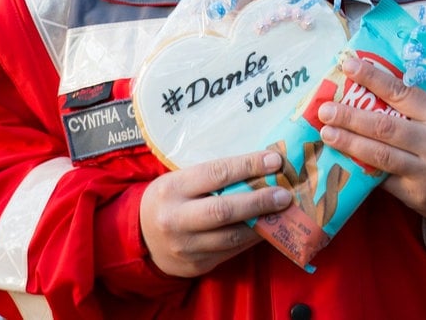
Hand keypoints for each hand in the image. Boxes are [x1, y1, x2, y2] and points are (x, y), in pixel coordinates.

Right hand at [139, 150, 293, 277]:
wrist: (141, 239)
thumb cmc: (168, 200)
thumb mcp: (180, 180)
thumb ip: (213, 177)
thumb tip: (260, 167)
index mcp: (172, 189)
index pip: (216, 173)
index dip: (248, 166)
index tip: (274, 160)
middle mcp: (176, 218)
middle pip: (224, 210)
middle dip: (259, 201)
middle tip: (284, 194)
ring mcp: (186, 246)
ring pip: (231, 236)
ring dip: (262, 223)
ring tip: (283, 212)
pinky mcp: (197, 265)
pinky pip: (231, 252)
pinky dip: (252, 239)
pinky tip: (267, 228)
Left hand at [316, 56, 425, 223]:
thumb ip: (415, 108)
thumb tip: (371, 89)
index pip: (402, 93)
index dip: (372, 78)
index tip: (347, 64)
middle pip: (385, 127)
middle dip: (350, 116)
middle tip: (325, 109)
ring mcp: (425, 172)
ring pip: (380, 156)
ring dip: (349, 143)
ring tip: (327, 134)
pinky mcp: (417, 195)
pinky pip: (384, 181)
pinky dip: (363, 171)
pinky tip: (343, 162)